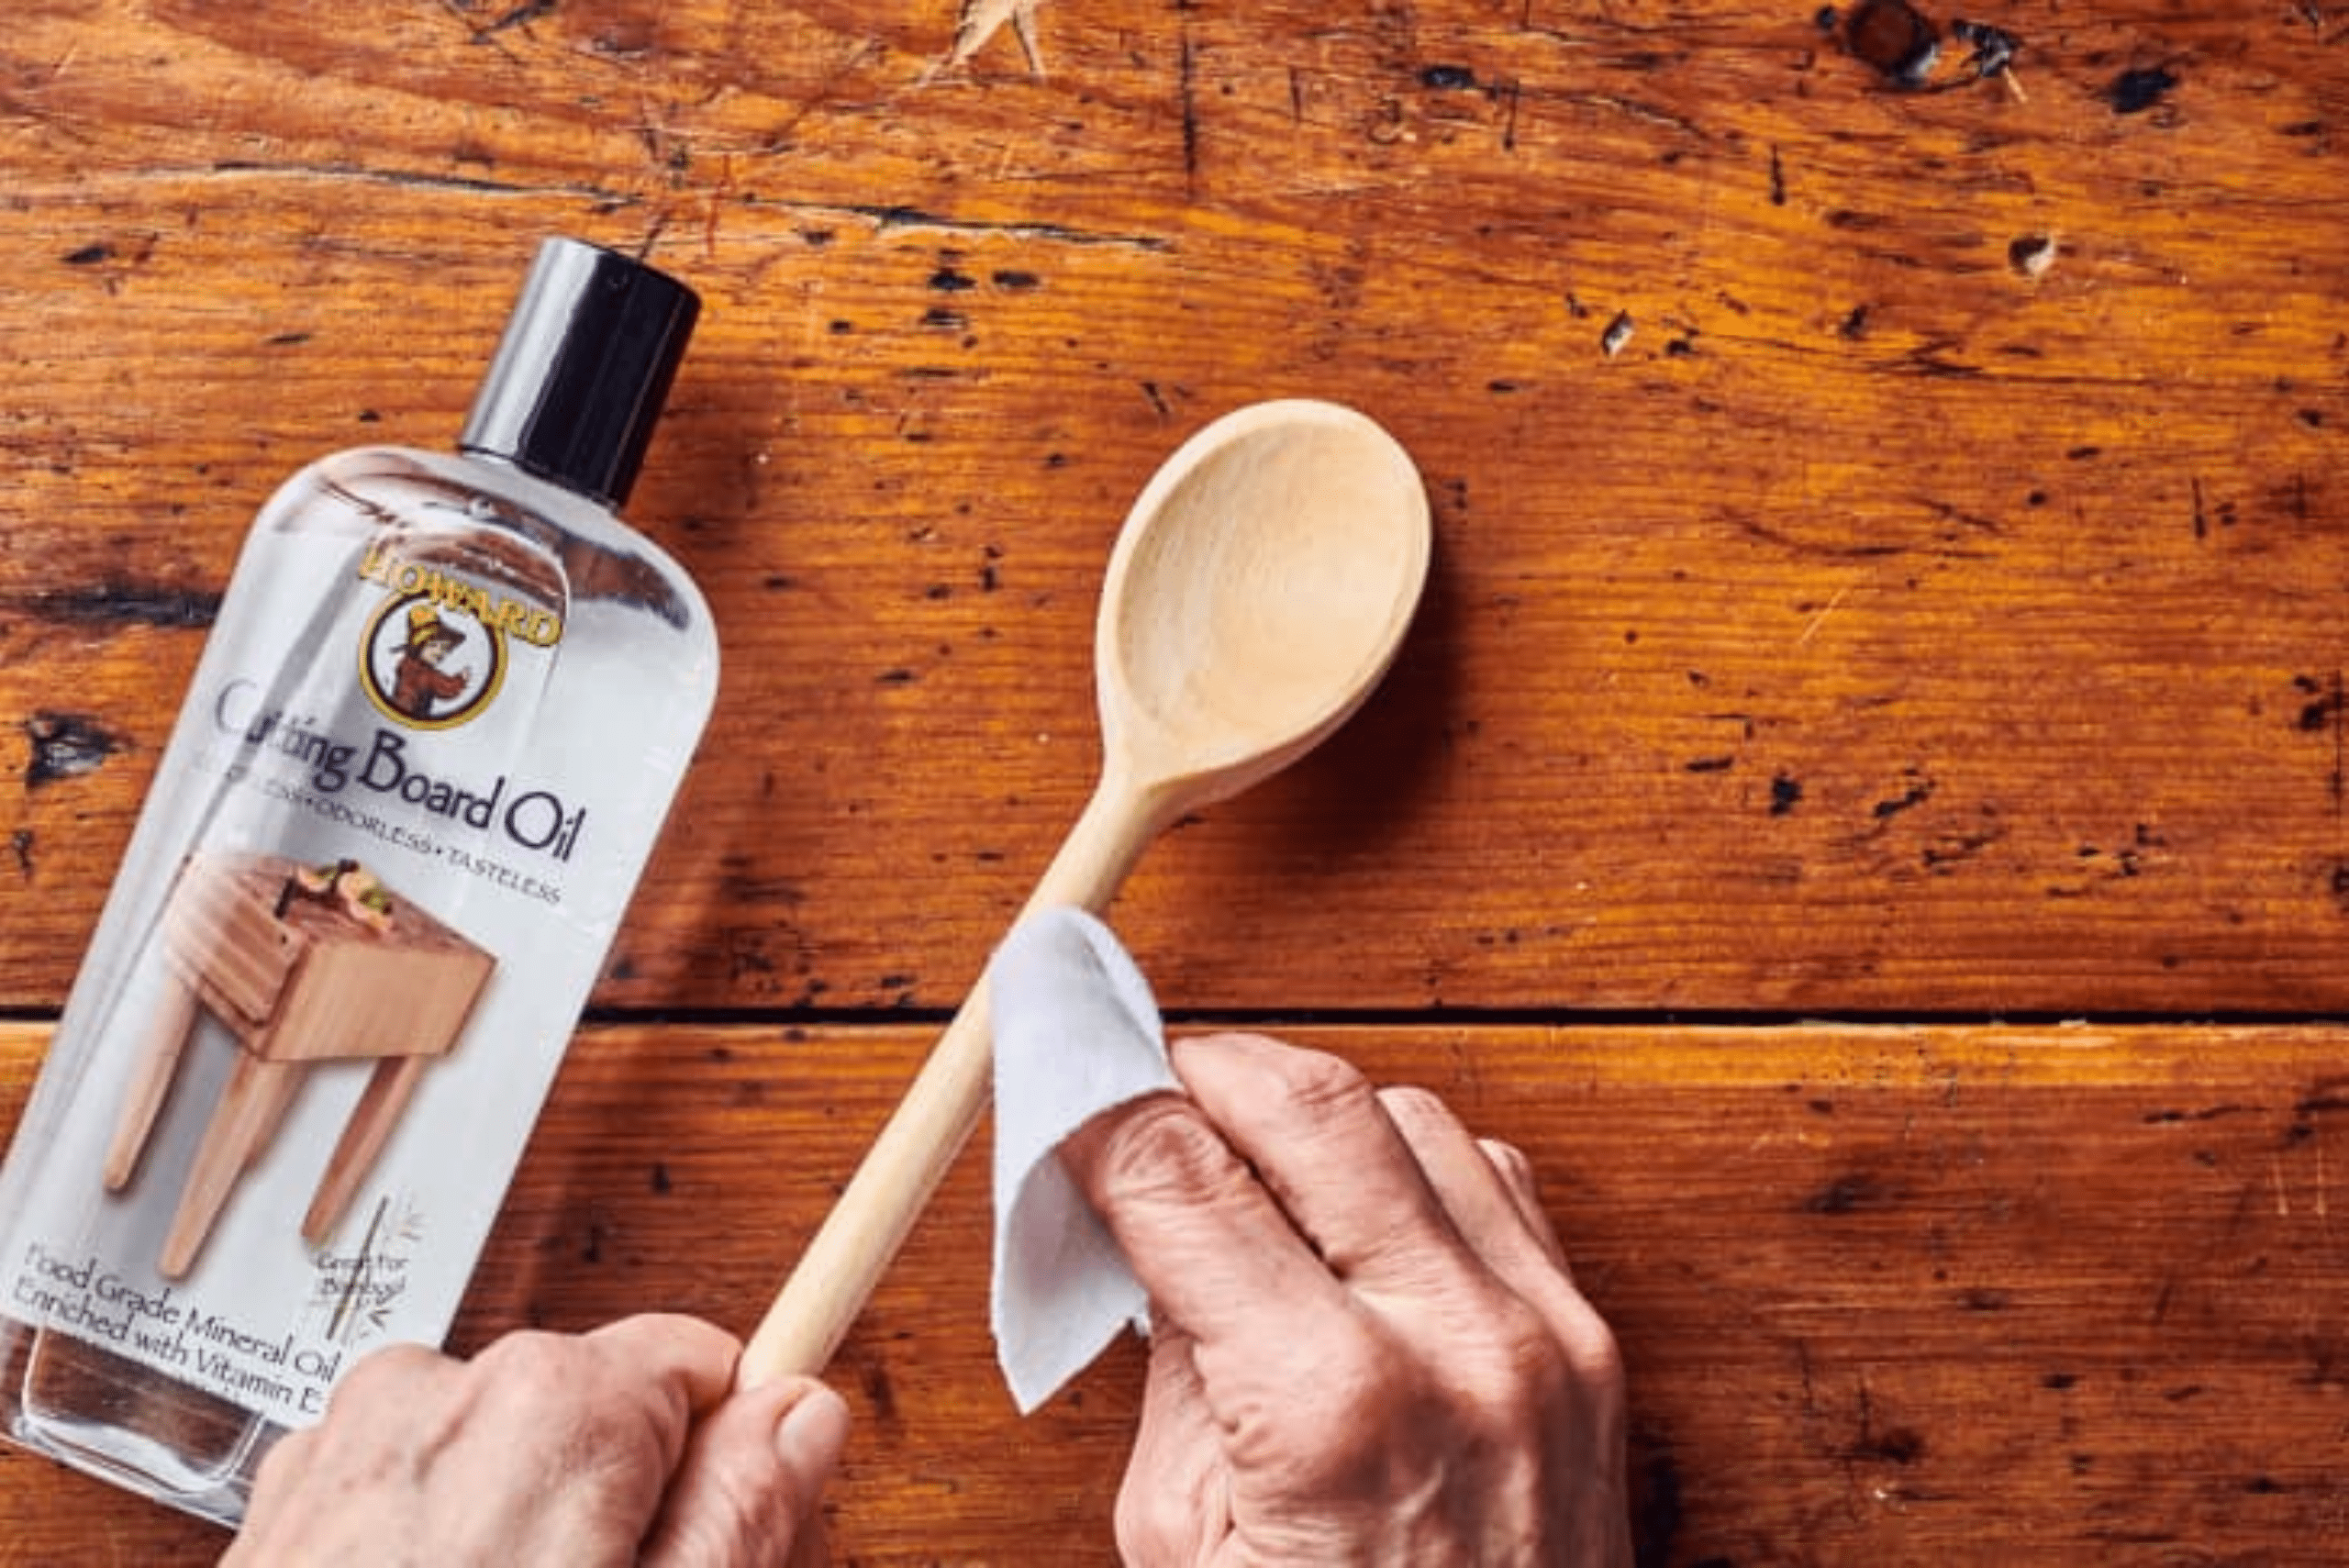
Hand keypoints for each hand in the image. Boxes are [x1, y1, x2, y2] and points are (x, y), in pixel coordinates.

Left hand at [226, 1314, 847, 1567]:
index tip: (720, 1546)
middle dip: (629, 1512)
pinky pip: (416, 1495)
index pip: (702, 1365)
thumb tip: (800, 1413)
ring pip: (507, 1459)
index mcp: (548, 1404)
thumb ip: (741, 1511)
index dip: (727, 1467)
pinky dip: (444, 1557)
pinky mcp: (289, 1509)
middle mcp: (437, 1391)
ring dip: (530, 1541)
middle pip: (603, 1413)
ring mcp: (347, 1449)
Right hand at [1061, 1033, 1629, 1566]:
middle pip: (1305, 1100)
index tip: (1059, 1061)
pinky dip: (1407, 1160)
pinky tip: (1350, 1206)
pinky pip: (1493, 1175)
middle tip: (1140, 1084)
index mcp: (1326, 1406)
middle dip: (1201, 1068)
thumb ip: (1169, 1356)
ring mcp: (1544, 1335)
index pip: (1177, 1172)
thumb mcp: (1181, 1539)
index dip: (1097, 1099)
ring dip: (1306, 1112)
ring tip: (1239, 1153)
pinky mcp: (1593, 1342)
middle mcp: (1455, 1343)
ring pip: (1407, 1113)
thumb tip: (1147, 1212)